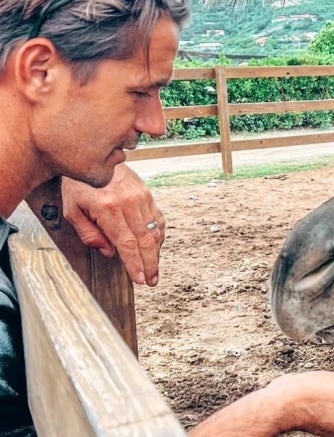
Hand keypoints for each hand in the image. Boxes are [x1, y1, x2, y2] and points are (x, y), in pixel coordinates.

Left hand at [61, 164, 164, 286]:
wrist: (94, 156)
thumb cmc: (80, 184)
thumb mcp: (72, 210)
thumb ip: (89, 234)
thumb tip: (109, 252)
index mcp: (108, 208)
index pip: (126, 243)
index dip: (135, 263)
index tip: (139, 278)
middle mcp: (128, 202)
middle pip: (145, 240)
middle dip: (150, 264)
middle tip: (151, 280)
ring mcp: (141, 196)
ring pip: (154, 231)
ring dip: (156, 253)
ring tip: (154, 268)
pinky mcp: (147, 193)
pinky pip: (158, 219)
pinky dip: (159, 236)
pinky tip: (155, 247)